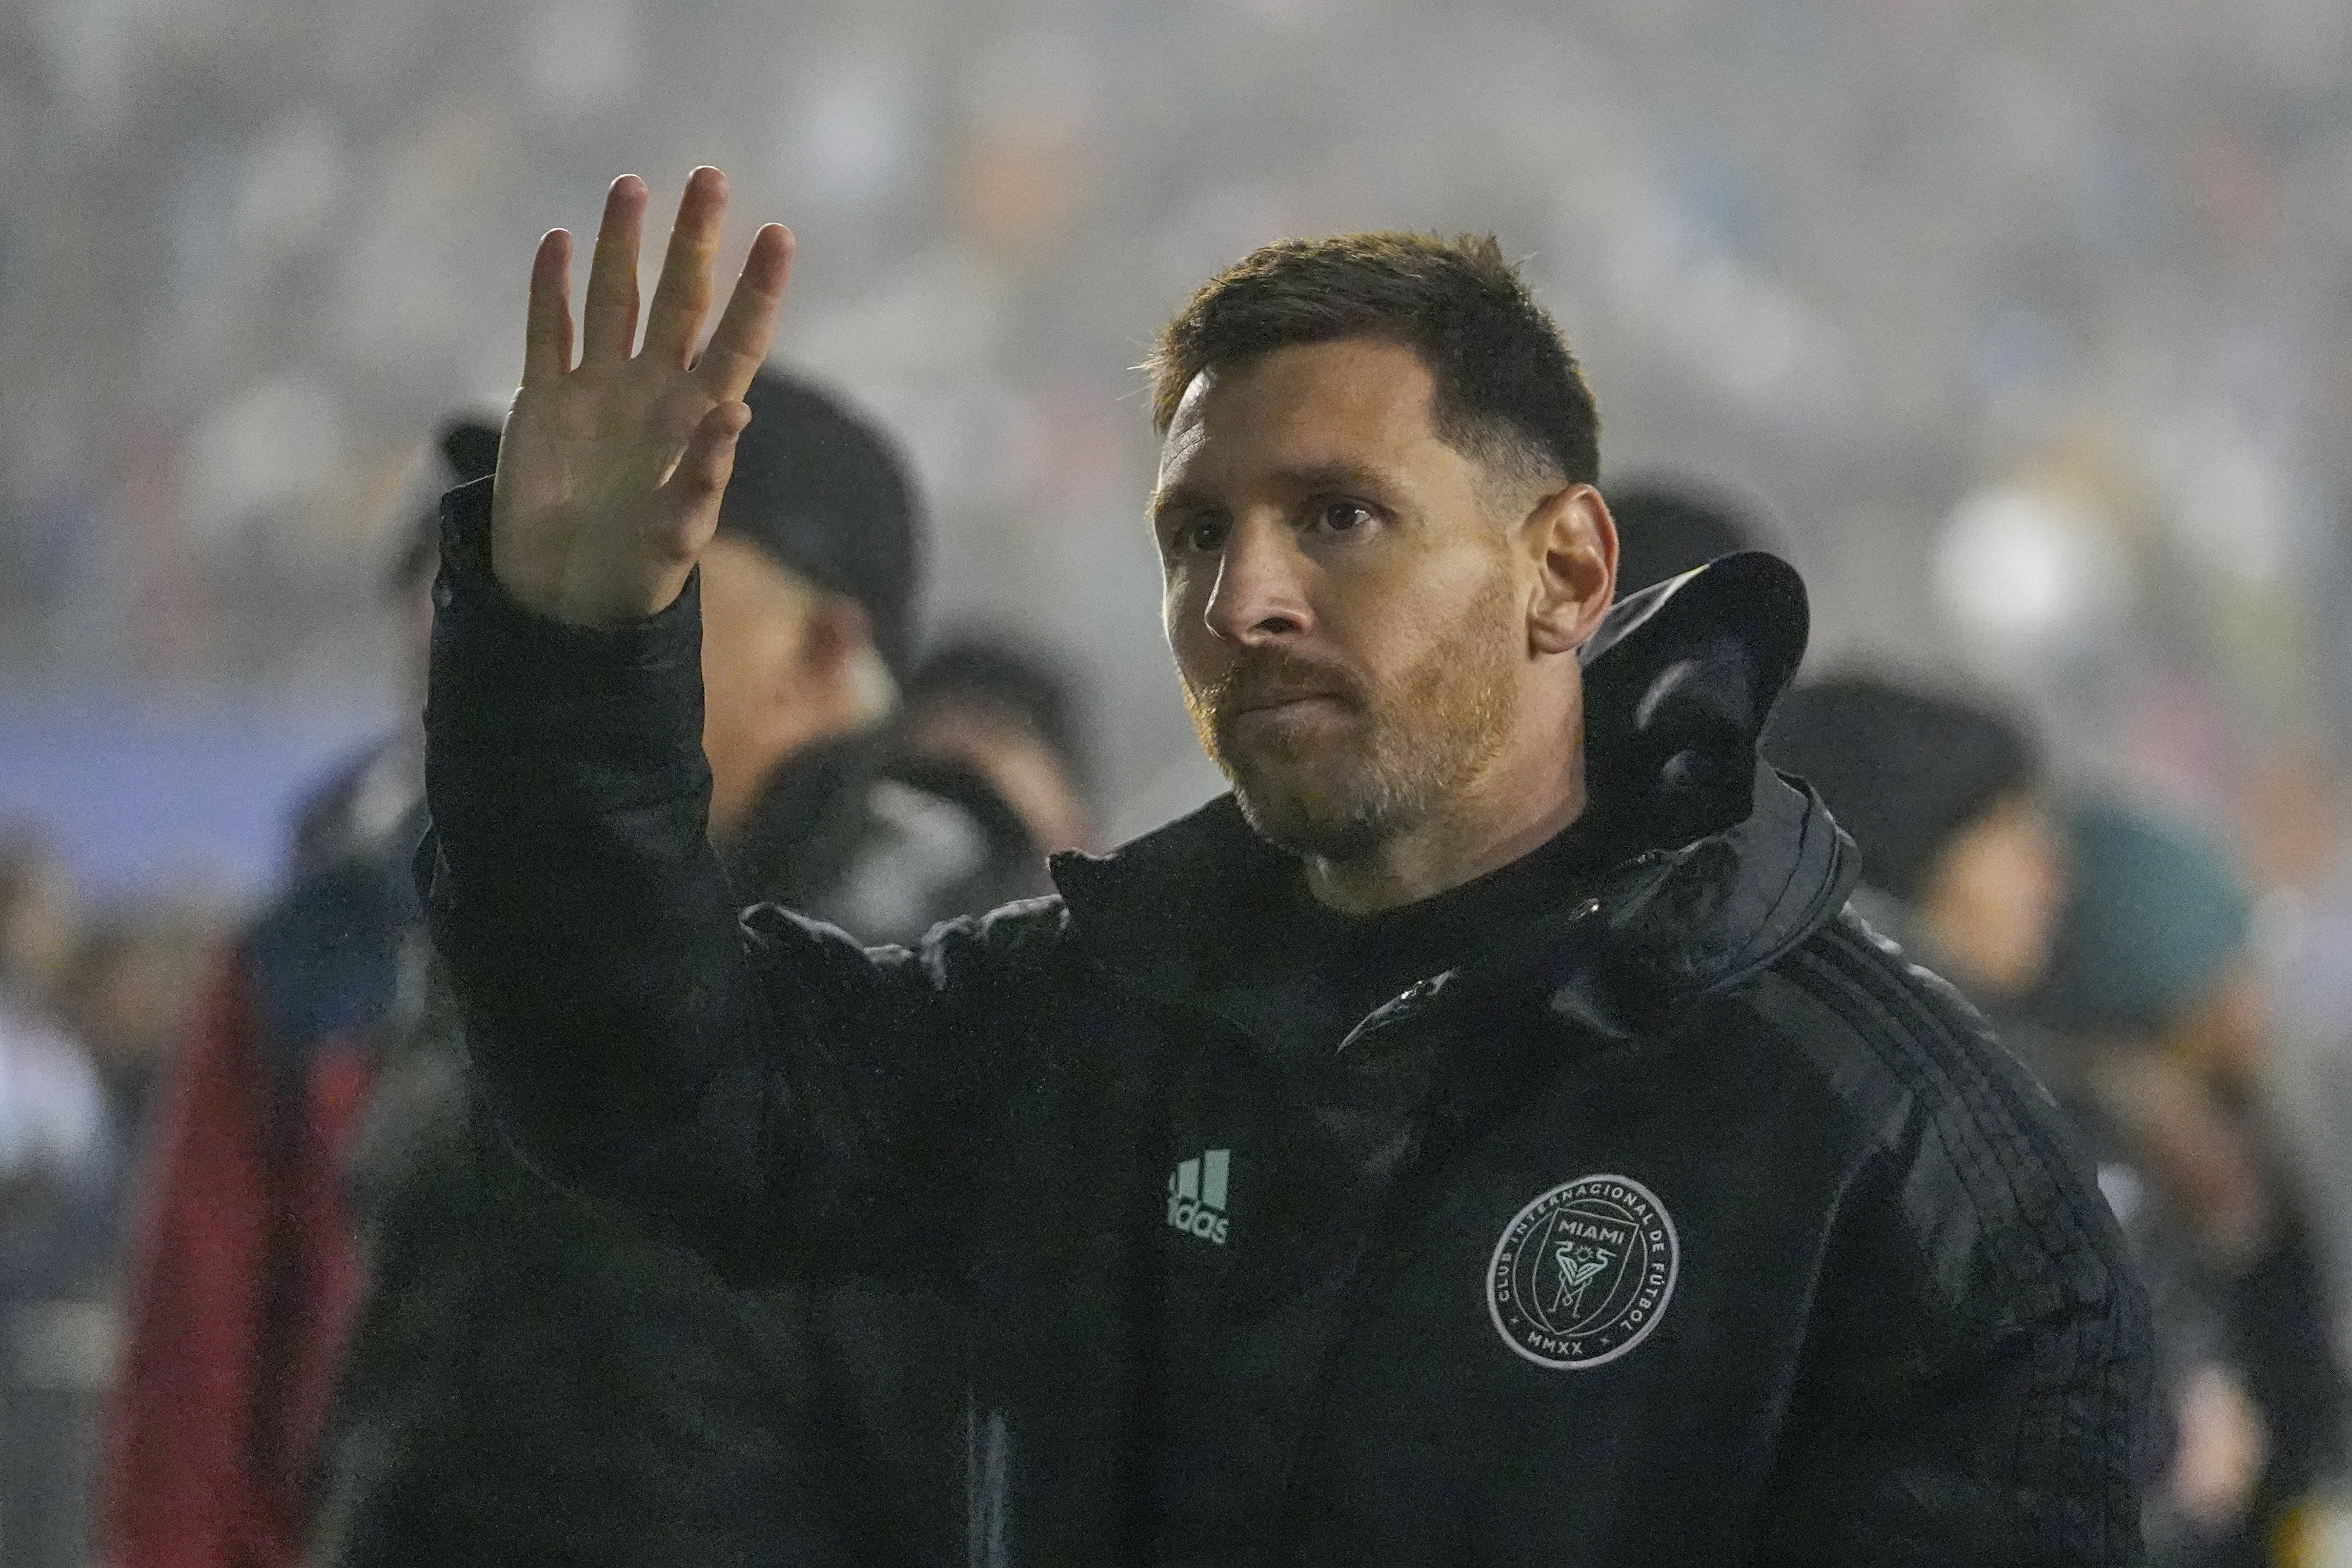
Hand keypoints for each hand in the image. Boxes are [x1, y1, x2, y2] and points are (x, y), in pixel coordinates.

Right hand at [490, 167, 793, 625]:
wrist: (567, 598)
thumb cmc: (638, 574)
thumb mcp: (677, 533)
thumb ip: (705, 478)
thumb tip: (735, 415)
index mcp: (697, 417)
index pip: (737, 339)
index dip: (757, 289)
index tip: (778, 235)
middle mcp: (653, 391)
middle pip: (679, 300)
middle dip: (693, 241)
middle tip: (709, 177)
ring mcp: (598, 391)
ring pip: (613, 300)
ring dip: (620, 245)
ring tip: (631, 185)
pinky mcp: (544, 404)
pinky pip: (549, 335)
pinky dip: (550, 292)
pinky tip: (557, 244)